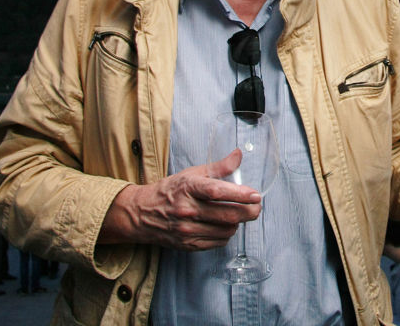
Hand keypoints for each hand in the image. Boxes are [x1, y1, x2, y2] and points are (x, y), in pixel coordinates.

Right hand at [100, 148, 262, 250]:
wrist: (143, 214)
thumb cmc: (171, 191)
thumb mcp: (192, 173)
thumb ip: (218, 166)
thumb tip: (238, 155)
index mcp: (189, 188)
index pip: (218, 192)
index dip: (240, 194)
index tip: (256, 195)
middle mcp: (188, 210)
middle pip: (227, 215)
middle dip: (248, 212)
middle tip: (256, 207)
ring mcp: (188, 230)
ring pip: (226, 230)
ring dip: (237, 222)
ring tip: (238, 214)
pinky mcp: (189, 244)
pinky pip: (218, 242)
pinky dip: (226, 234)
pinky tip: (224, 225)